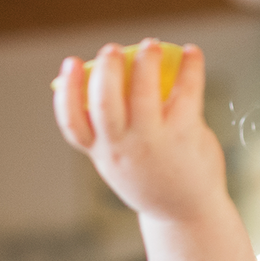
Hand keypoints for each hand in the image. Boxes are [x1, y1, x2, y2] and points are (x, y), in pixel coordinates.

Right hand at [53, 39, 226, 225]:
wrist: (187, 215)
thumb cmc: (154, 178)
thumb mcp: (124, 160)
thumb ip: (117, 128)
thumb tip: (120, 74)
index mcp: (103, 153)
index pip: (74, 123)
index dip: (68, 91)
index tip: (69, 63)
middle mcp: (123, 149)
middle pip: (104, 103)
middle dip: (106, 70)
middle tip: (112, 49)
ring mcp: (153, 143)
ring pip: (142, 93)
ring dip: (145, 62)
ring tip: (150, 45)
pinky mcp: (183, 136)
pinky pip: (185, 93)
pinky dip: (189, 67)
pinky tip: (191, 52)